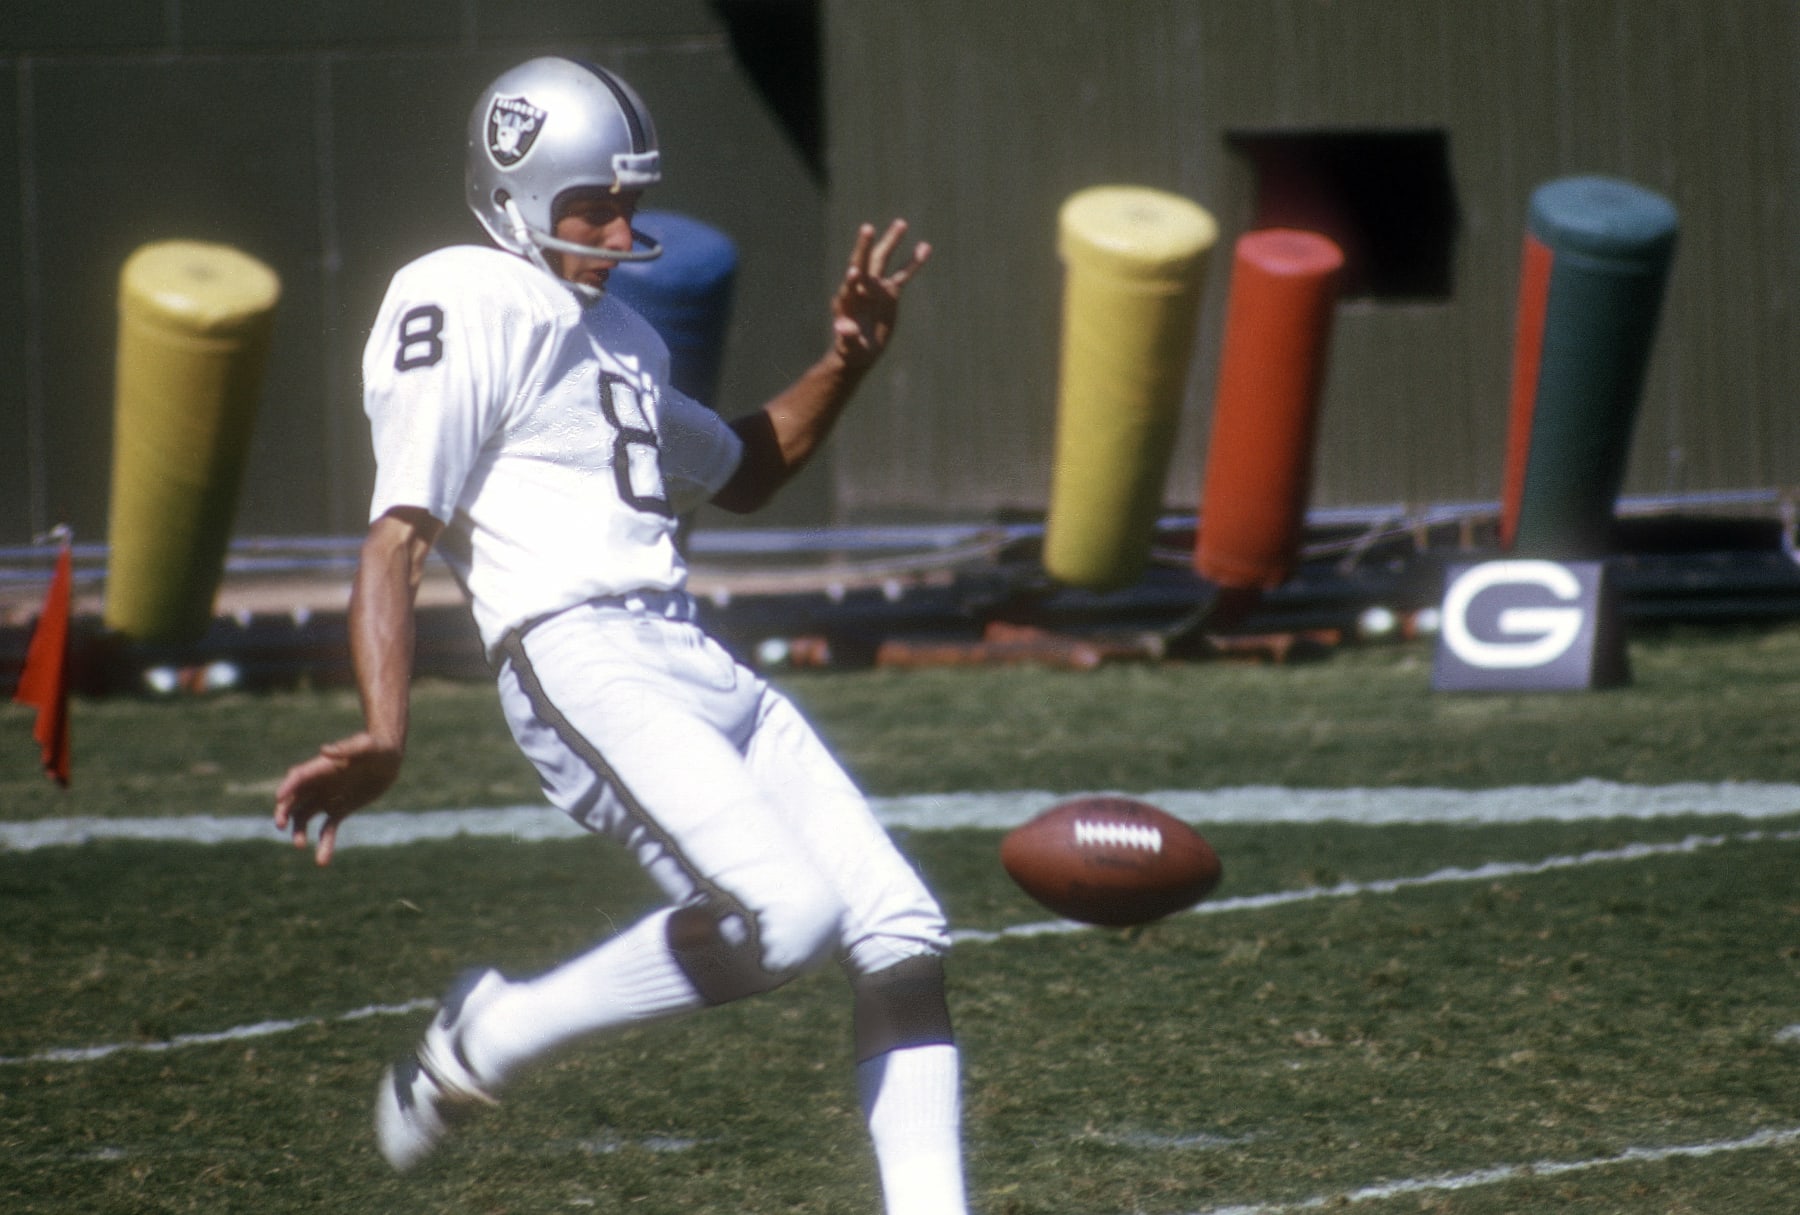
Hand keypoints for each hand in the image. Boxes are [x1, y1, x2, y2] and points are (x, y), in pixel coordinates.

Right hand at [272, 732, 402, 866]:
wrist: (389, 759)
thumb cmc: (376, 746)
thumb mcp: (365, 745)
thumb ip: (346, 748)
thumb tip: (325, 750)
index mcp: (321, 767)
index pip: (298, 777)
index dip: (287, 787)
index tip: (279, 798)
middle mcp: (319, 784)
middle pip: (293, 799)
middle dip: (284, 812)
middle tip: (281, 825)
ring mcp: (327, 798)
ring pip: (304, 818)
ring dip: (299, 831)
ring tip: (300, 845)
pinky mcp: (339, 810)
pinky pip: (327, 829)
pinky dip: (324, 843)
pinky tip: (322, 860)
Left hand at [830, 219, 930, 370]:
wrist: (861, 350)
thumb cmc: (851, 350)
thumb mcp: (849, 346)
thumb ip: (847, 335)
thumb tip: (842, 328)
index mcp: (847, 300)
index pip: (849, 285)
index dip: (852, 279)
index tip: (854, 271)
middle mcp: (861, 287)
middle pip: (864, 263)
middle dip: (865, 246)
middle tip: (867, 228)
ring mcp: (876, 287)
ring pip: (884, 260)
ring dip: (891, 242)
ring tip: (901, 223)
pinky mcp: (890, 292)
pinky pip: (905, 274)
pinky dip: (914, 262)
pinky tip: (925, 247)